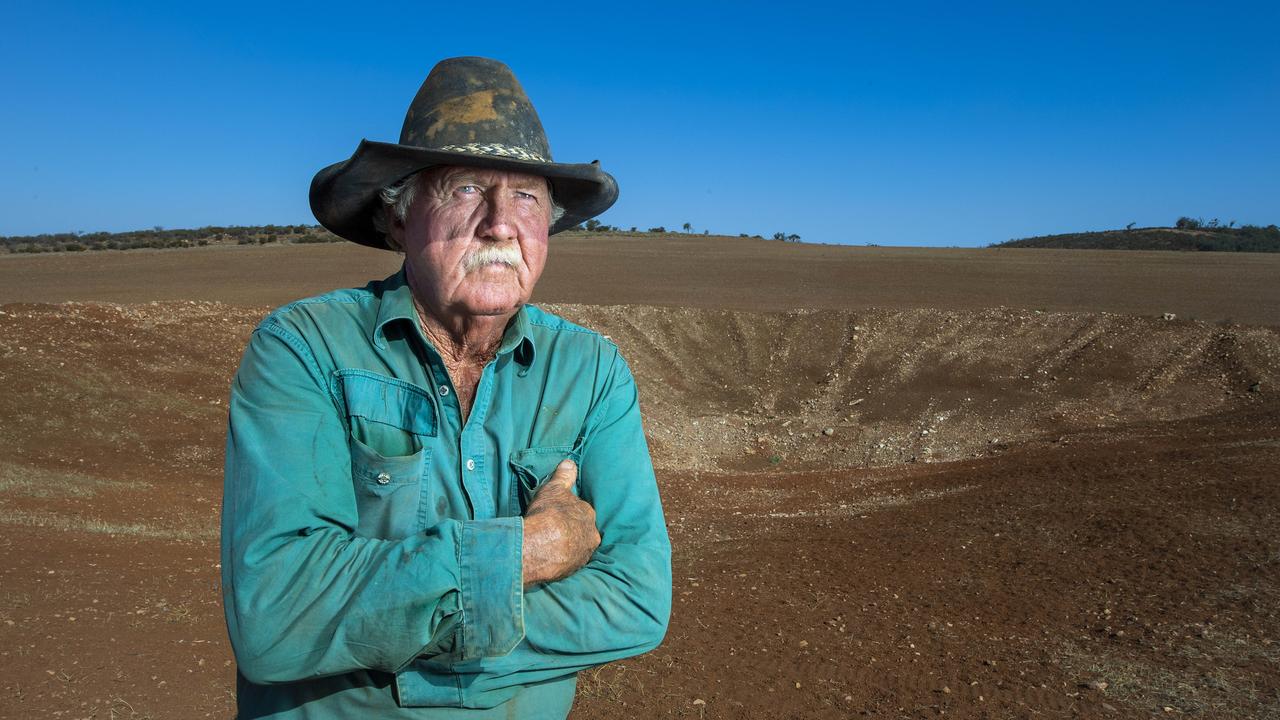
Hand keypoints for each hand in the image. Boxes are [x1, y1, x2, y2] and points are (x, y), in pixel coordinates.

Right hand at [522, 459, 599, 585]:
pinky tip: (549, 559)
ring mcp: (583, 555)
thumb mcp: (554, 489)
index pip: (581, 512)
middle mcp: (591, 536)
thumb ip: (564, 476)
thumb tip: (570, 462)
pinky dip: (560, 561)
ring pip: (577, 548)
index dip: (570, 512)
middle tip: (555, 531)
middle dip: (573, 531)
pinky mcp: (573, 571)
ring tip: (550, 546)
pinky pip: (568, 563)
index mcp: (588, 515)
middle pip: (583, 531)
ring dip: (567, 547)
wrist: (540, 546)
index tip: (559, 515)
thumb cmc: (548, 514)